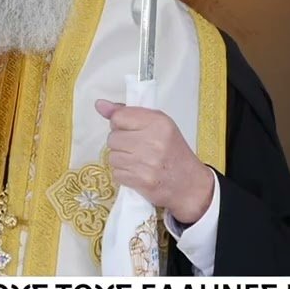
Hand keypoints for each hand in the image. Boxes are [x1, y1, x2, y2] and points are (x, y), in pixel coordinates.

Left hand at [96, 99, 215, 223]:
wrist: (190, 184)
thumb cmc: (173, 151)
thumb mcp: (158, 125)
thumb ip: (128, 113)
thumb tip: (99, 104)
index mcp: (158, 122)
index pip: (118, 117)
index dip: (120, 124)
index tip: (130, 130)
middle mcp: (153, 141)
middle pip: (112, 138)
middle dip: (120, 143)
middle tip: (136, 148)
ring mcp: (147, 162)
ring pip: (112, 156)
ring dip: (121, 160)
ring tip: (137, 161)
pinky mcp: (142, 181)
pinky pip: (116, 173)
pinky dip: (124, 174)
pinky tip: (137, 173)